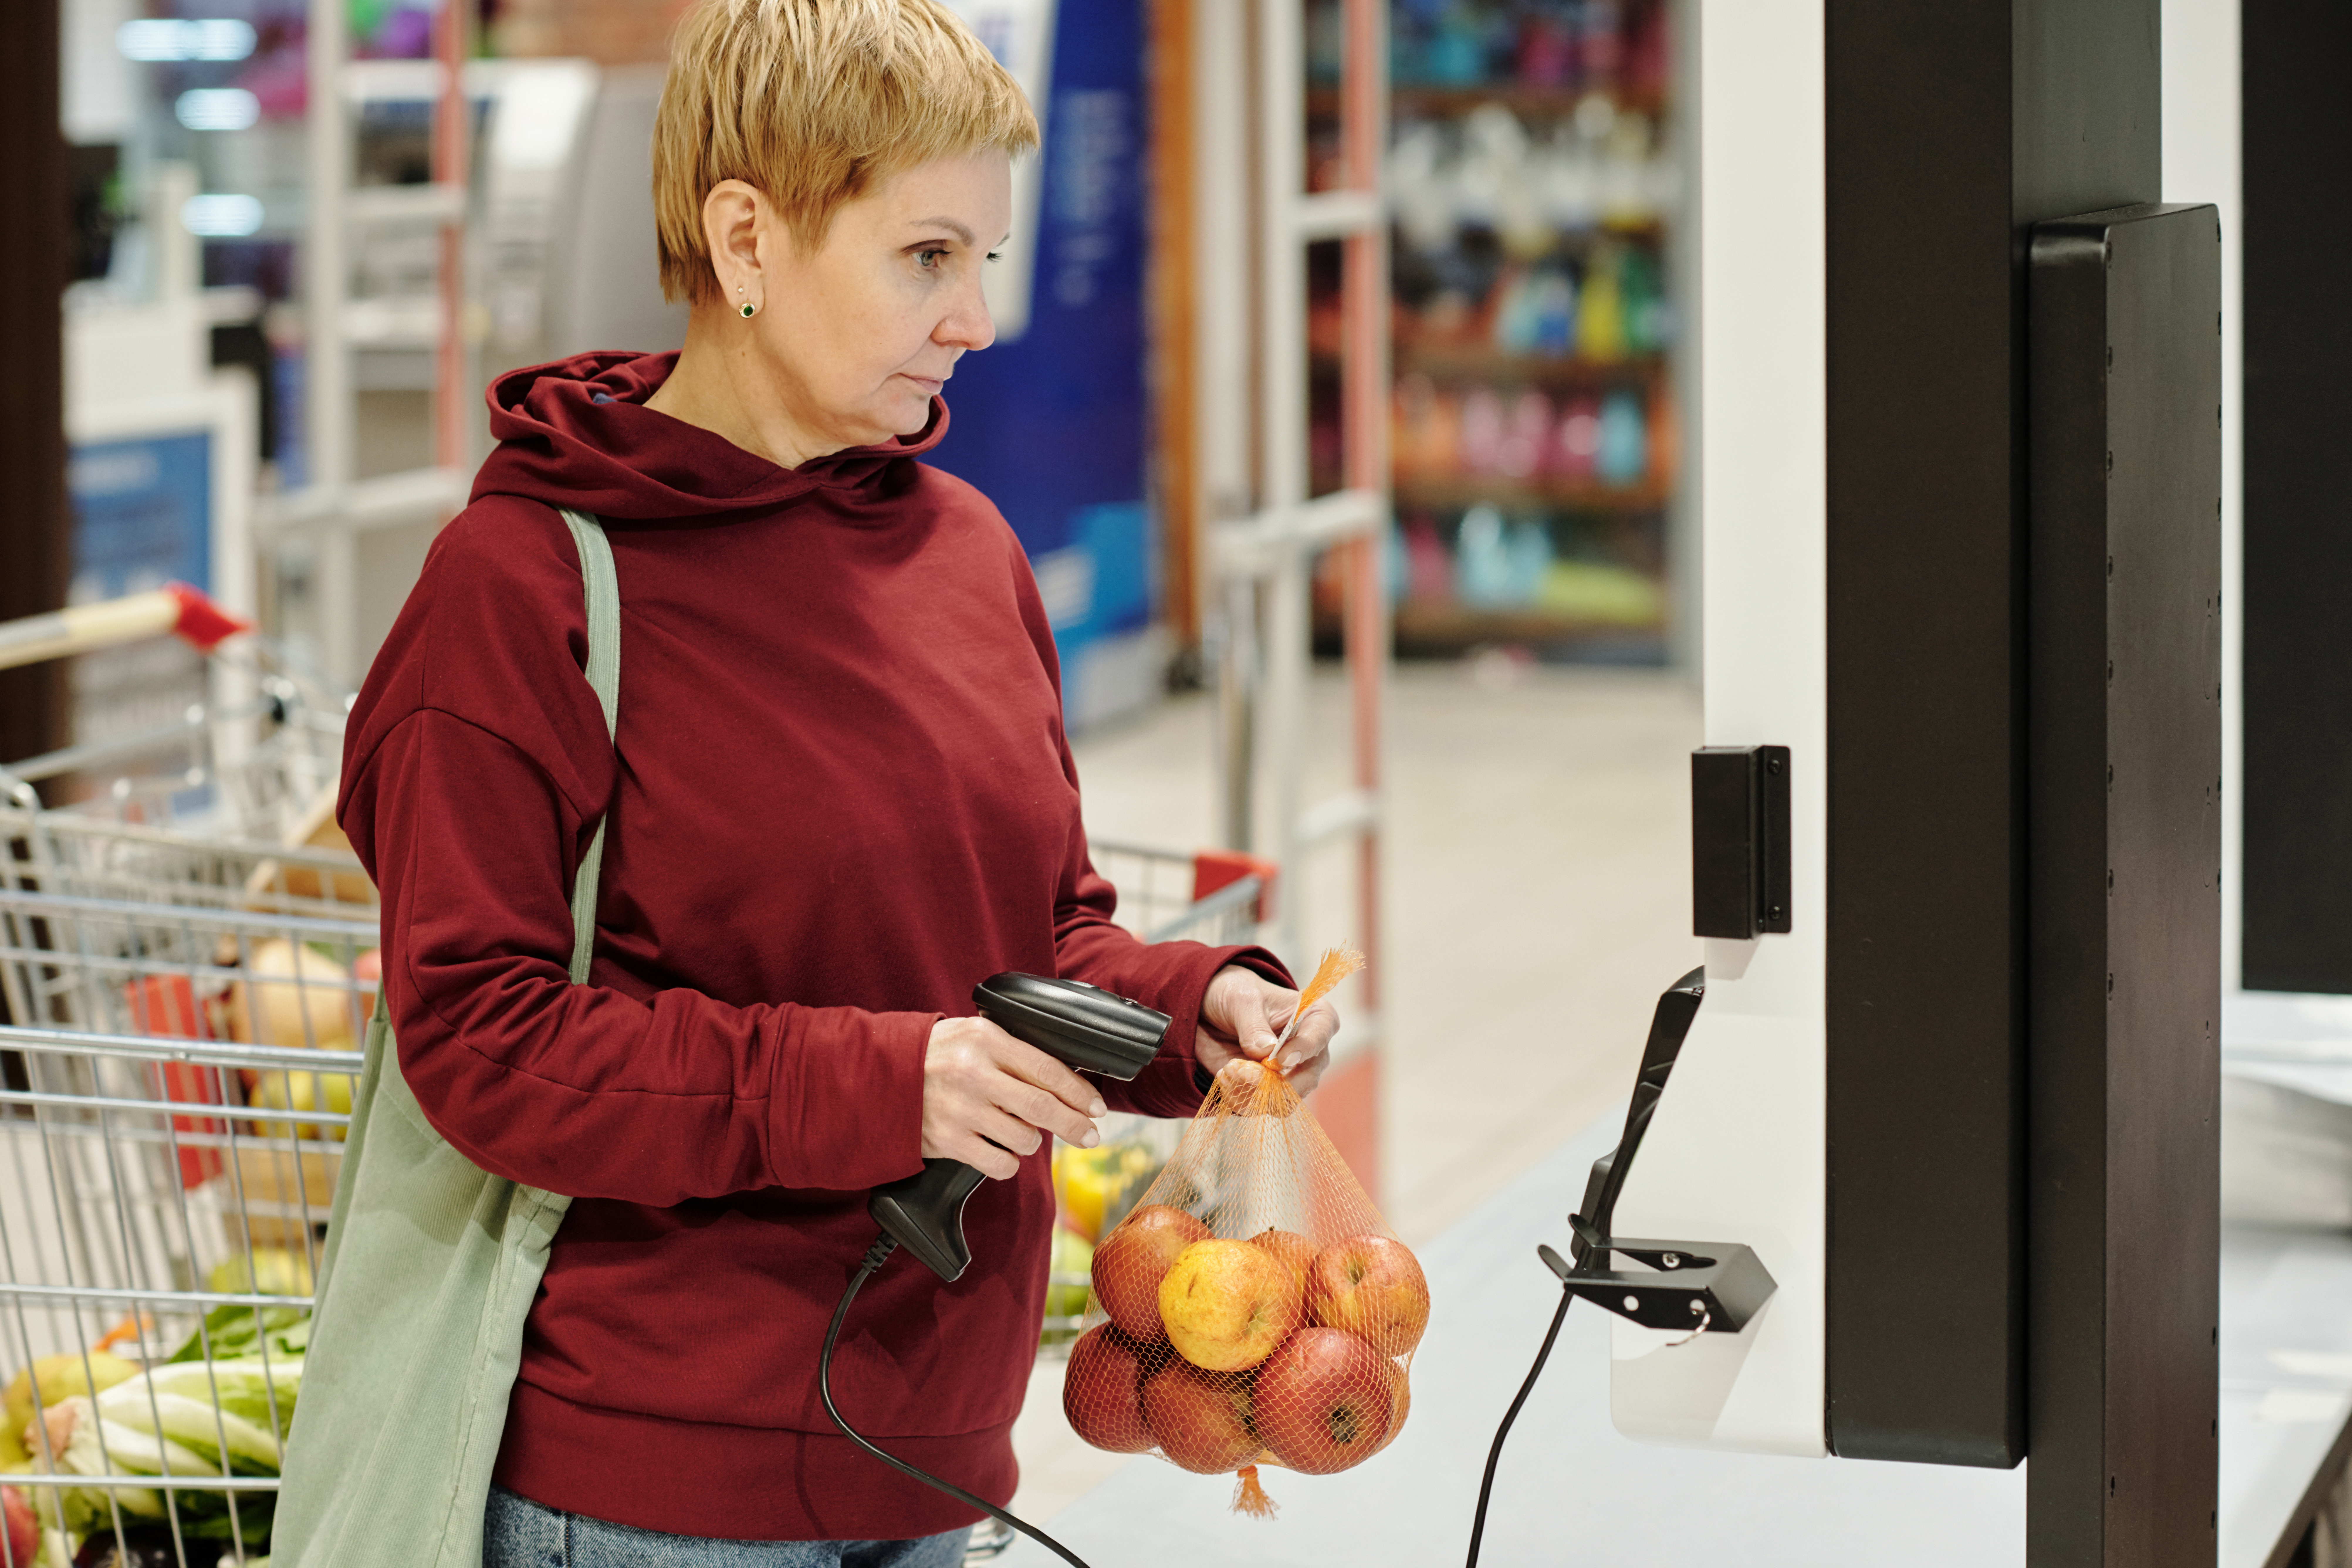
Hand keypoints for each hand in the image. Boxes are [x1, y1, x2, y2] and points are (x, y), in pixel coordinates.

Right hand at [922, 1016, 1106, 1179]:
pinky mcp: (948, 1141)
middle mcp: (974, 1074)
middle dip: (1075, 1124)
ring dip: (1031, 1140)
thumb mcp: (973, 1034)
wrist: (877, 1075)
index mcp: (986, 1041)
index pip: (1047, 1069)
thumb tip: (1063, 1078)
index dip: (1079, 1091)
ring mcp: (961, 1110)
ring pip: (1024, 1139)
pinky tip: (999, 1148)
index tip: (1097, 1106)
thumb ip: (1014, 1050)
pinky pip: (999, 1163)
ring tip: (1018, 1130)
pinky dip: (1008, 1162)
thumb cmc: (934, 1053)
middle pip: (1043, 1107)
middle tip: (1090, 1134)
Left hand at [1197, 966, 1336, 1097]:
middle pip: (1308, 1078)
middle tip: (1249, 1076)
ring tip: (1228, 1072)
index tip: (1280, 1059)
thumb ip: (1254, 1025)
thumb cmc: (1235, 994)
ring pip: (1285, 1099)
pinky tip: (1224, 1077)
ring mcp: (1288, 1073)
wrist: (1210, 1010)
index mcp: (1314, 1018)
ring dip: (1254, 1092)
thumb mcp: (1241, 1000)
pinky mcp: (1266, 1088)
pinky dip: (1240, 1098)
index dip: (1304, 1050)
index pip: (1320, 1037)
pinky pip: (1259, 1105)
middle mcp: (1307, 1051)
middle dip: (1278, 1084)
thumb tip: (1267, 1051)